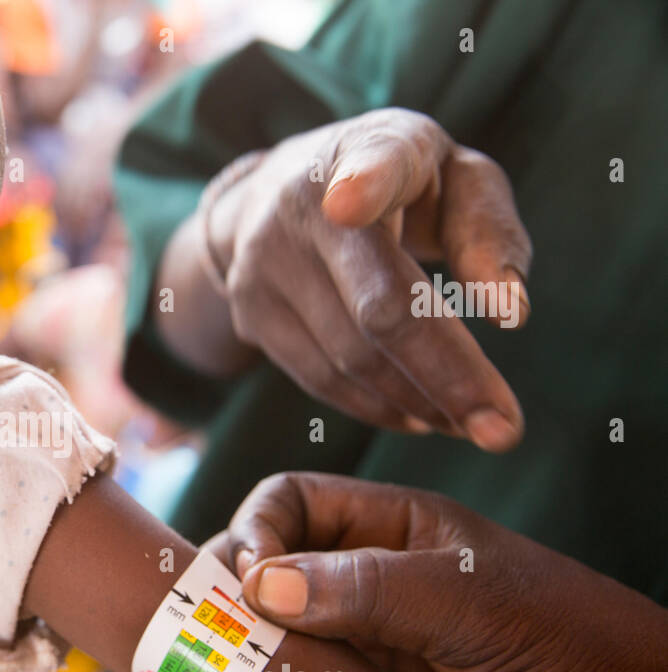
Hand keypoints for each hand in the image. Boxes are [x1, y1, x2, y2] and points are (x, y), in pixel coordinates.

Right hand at [204, 108, 530, 450]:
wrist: (282, 190)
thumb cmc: (399, 186)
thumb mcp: (455, 178)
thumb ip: (489, 231)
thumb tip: (510, 313)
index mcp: (368, 151)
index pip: (368, 165)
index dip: (362, 184)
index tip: (352, 202)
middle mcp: (299, 206)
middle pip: (376, 307)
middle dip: (446, 376)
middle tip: (502, 432)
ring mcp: (263, 264)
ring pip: (348, 358)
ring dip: (418, 403)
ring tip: (470, 424)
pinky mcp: (248, 311)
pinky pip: (318, 379)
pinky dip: (375, 407)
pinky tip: (420, 417)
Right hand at [210, 472, 667, 671]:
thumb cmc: (573, 643)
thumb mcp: (471, 601)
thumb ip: (370, 587)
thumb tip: (262, 583)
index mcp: (390, 528)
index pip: (288, 502)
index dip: (254, 529)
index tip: (245, 583)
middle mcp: (367, 581)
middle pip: (265, 567)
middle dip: (230, 593)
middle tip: (213, 636)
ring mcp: (368, 644)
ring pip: (274, 632)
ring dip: (244, 650)